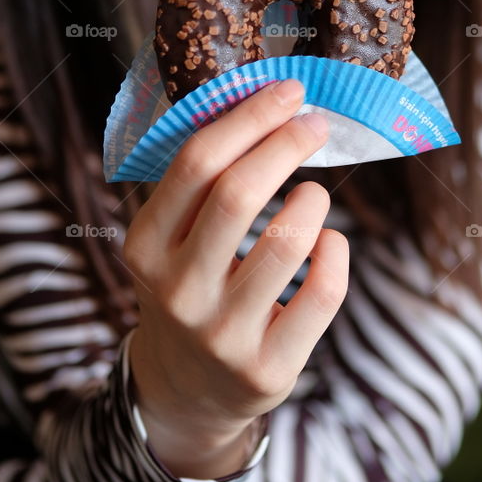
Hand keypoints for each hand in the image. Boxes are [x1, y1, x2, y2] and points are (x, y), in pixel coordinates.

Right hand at [123, 77, 348, 470]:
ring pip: (286, 240)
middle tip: (315, 124)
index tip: (287, 91)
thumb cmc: (190, 286)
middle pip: (237, 193)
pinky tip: (328, 241)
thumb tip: (267, 102)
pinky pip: (322, 291)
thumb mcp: (170, 241)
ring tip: (312, 193)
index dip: (248, 118)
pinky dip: (336, 250)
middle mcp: (177, 291)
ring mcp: (223, 334)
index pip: (196, 163)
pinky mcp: (269, 367)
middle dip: (285, 143)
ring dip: (312, 200)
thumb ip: (202, 184)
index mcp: (146, 247)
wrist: (188, 391)